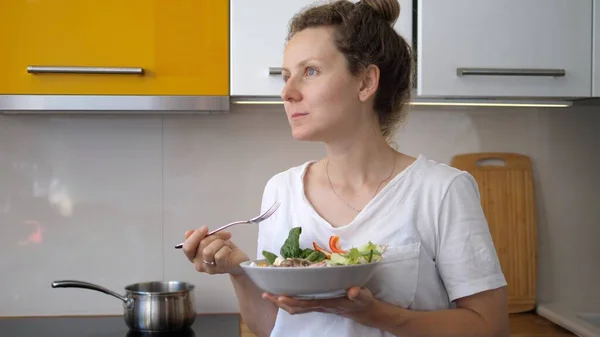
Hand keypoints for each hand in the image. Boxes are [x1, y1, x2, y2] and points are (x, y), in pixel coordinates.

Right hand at [182, 226, 249, 275]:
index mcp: (194, 256)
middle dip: (213, 236)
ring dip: (219, 243)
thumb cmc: (224, 250)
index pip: (187, 247)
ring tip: (225, 244)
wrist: (239, 262)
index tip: (205, 228)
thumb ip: (200, 237)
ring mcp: (209, 268)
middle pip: (201, 244)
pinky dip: (226, 248)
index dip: (195, 236)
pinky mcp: (220, 268)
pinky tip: (229, 250)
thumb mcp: (212, 240)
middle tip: (223, 236)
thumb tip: (188, 232)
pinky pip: (219, 256)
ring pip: (208, 251)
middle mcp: (199, 264)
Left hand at [262, 286, 379, 325]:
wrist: (365, 311)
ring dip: (282, 302)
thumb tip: (352, 291)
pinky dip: (290, 300)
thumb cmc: (363, 302)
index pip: (306, 304)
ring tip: (269, 295)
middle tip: (265, 294)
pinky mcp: (319, 303)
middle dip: (280, 302)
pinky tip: (284, 294)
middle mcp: (320, 306)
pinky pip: (300, 304)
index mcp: (328, 304)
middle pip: (295, 308)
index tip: (280, 296)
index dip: (292, 301)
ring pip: (296, 307)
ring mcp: (318, 306)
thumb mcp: (364, 297)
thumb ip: (358, 294)